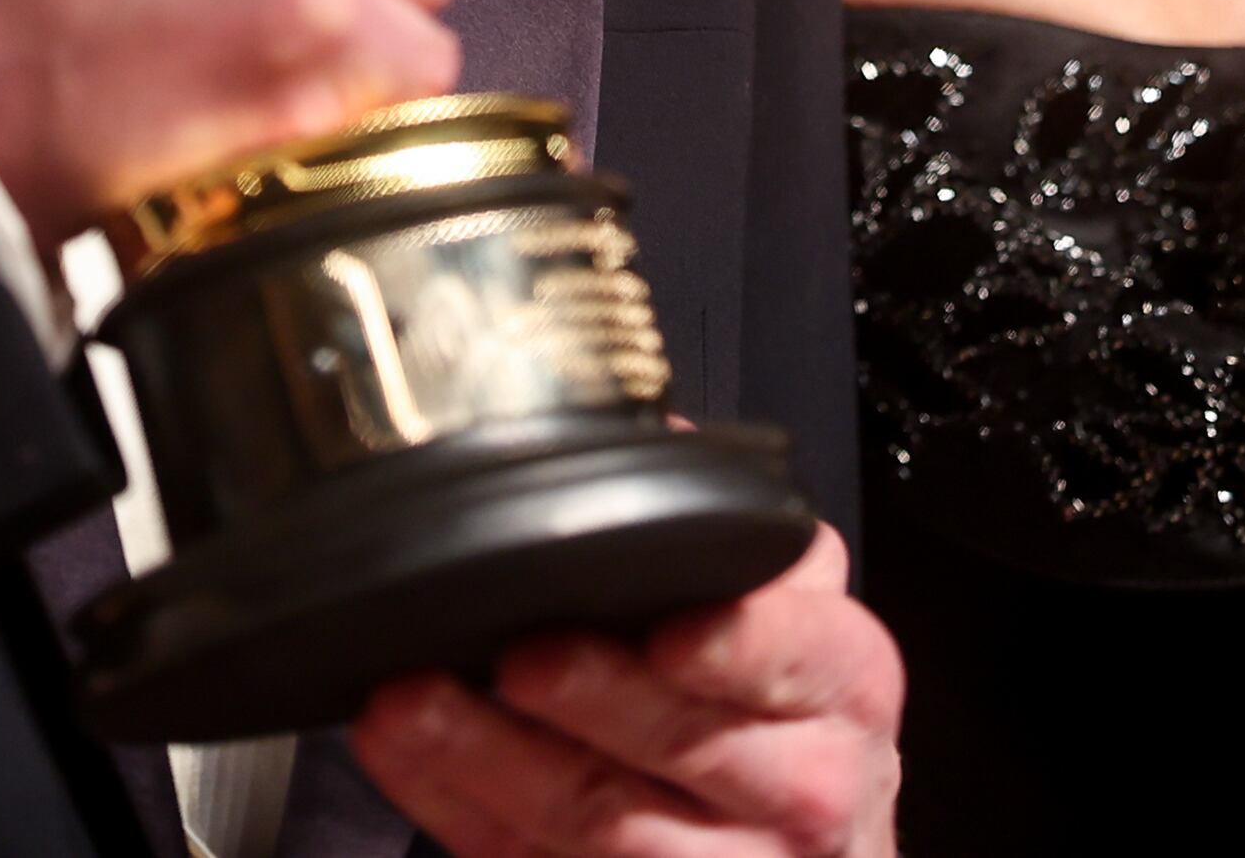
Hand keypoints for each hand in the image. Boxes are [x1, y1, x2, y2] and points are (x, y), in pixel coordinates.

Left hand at [350, 525, 901, 857]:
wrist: (813, 848)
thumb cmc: (794, 723)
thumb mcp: (803, 620)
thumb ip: (736, 539)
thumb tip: (649, 430)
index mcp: (841, 685)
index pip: (801, 659)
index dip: (736, 648)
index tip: (672, 633)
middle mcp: (800, 785)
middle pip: (684, 744)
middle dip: (591, 700)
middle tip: (519, 655)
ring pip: (601, 822)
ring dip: (490, 760)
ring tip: (414, 704)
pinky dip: (452, 805)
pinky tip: (403, 754)